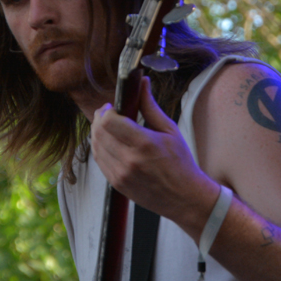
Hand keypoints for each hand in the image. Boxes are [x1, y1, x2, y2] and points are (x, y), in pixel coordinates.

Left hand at [90, 77, 219, 232]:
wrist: (184, 198)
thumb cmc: (181, 163)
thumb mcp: (170, 130)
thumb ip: (150, 106)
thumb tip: (142, 82)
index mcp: (144, 144)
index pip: (109, 121)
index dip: (106, 110)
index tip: (112, 107)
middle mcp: (129, 160)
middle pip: (99, 132)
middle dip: (100, 118)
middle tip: (108, 114)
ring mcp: (121, 174)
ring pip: (95, 146)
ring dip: (98, 133)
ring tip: (109, 127)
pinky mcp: (116, 184)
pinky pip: (99, 161)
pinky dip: (100, 148)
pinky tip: (110, 143)